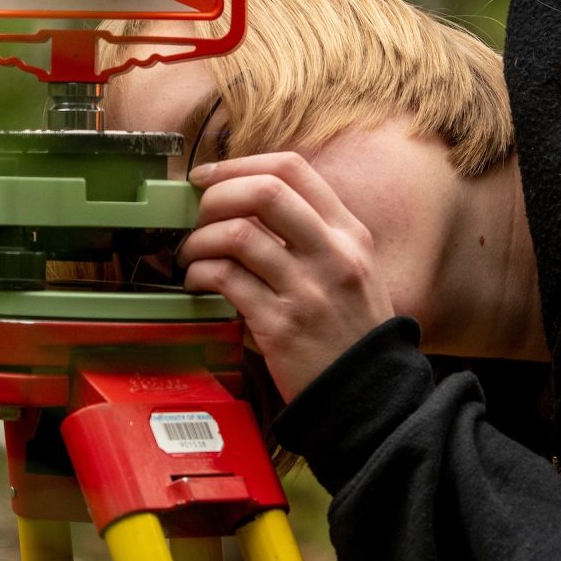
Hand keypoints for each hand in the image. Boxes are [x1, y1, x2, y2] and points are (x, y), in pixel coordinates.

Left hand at [180, 153, 392, 400]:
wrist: (368, 396)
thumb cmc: (351, 333)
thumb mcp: (353, 270)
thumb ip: (313, 235)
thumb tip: (247, 204)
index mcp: (349, 233)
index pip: (292, 169)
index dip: (239, 164)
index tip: (209, 176)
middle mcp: (332, 254)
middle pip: (264, 192)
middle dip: (216, 196)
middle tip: (197, 216)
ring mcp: (307, 290)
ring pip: (238, 234)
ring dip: (200, 240)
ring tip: (192, 256)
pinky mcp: (280, 325)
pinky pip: (226, 279)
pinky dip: (200, 273)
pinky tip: (197, 282)